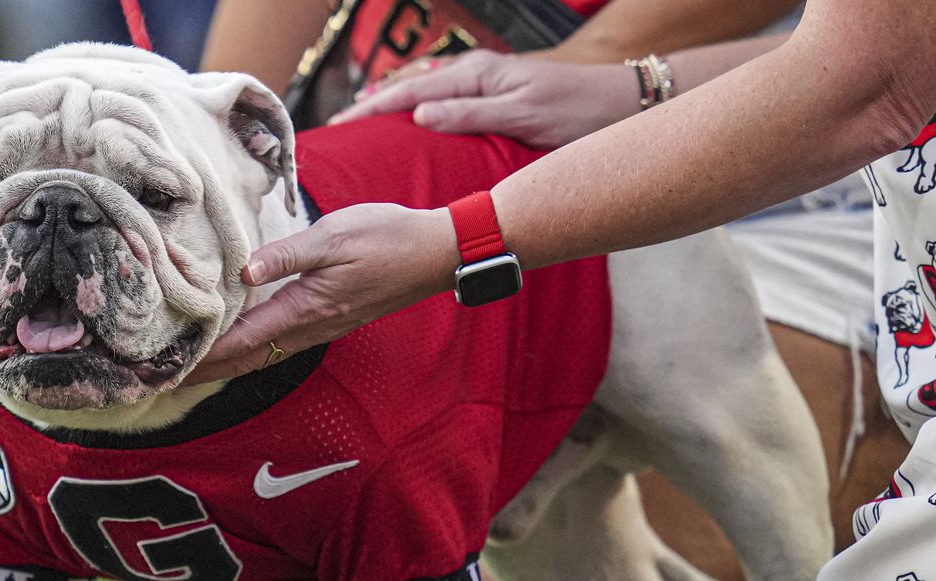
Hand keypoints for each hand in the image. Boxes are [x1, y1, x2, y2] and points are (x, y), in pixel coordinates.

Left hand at [185, 203, 458, 383]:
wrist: (433, 254)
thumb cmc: (386, 239)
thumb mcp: (334, 236)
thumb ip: (286, 254)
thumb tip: (244, 272)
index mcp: (304, 309)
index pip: (241, 341)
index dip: (203, 356)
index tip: (168, 368)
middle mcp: (308, 327)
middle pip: (246, 359)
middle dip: (205, 371)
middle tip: (164, 380)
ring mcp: (319, 327)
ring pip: (260, 355)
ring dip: (225, 364)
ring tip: (189, 367)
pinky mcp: (327, 319)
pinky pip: (277, 344)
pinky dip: (249, 350)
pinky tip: (237, 343)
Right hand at [330, 49, 639, 150]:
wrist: (617, 103)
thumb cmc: (574, 111)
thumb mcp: (521, 115)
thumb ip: (470, 114)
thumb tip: (420, 116)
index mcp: (475, 74)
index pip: (409, 91)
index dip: (371, 110)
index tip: (340, 128)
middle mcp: (473, 75)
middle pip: (408, 90)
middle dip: (370, 109)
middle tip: (335, 134)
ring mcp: (480, 84)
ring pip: (421, 96)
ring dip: (389, 111)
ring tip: (358, 132)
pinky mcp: (489, 98)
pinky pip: (439, 104)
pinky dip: (414, 113)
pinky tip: (403, 126)